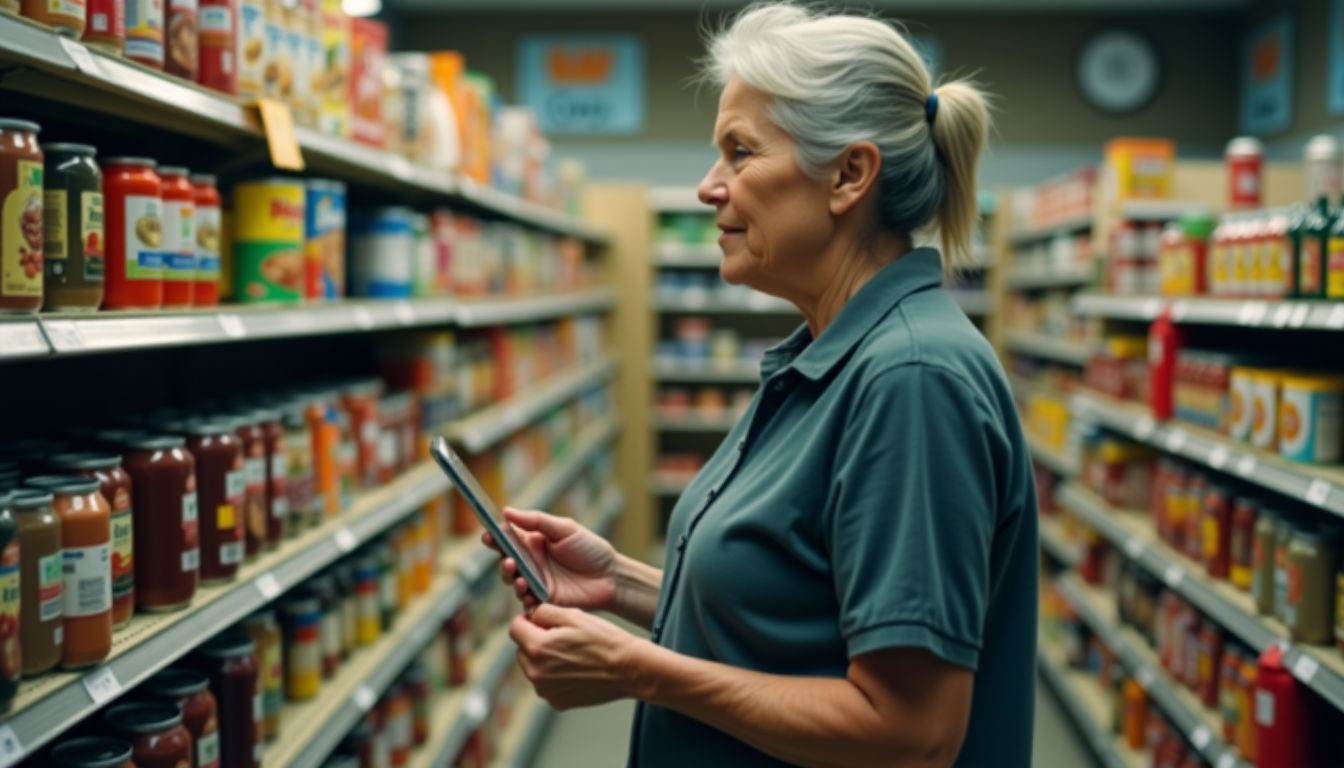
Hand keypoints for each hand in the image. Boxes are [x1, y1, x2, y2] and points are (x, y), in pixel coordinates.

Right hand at [483, 508, 617, 612]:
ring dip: (511, 579)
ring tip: (520, 577)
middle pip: (505, 561)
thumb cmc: (590, 549)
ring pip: (512, 581)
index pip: (507, 538)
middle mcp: (531, 562)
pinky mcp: (543, 599)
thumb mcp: (565, 529)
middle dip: (501, 561)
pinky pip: (525, 600)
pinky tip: (528, 593)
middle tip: (508, 560)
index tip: (488, 535)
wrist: (611, 577)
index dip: (495, 537)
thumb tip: (507, 511)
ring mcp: (536, 581)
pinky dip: (523, 597)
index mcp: (534, 542)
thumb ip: (536, 521)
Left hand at [509, 604, 644, 709]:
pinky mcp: (557, 702)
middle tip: (561, 636)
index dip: (526, 620)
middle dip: (534, 640)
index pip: (514, 628)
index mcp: (537, 648)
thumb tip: (530, 614)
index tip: (539, 619)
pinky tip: (576, 669)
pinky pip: (546, 684)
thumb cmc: (604, 640)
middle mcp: (536, 673)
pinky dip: (555, 676)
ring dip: (543, 659)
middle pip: (522, 650)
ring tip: (571, 653)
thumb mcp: (573, 615)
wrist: (628, 669)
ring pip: (533, 668)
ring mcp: (546, 691)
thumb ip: (544, 611)